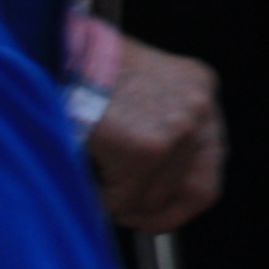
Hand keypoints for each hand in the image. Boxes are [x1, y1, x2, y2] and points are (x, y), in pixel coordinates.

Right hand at [87, 33, 225, 232]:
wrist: (58, 53)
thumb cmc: (85, 66)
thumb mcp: (141, 85)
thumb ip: (159, 124)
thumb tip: (156, 183)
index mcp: (200, 89)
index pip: (209, 163)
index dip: (180, 195)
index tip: (155, 208)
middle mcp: (199, 107)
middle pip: (196, 190)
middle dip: (156, 211)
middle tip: (126, 215)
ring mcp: (178, 129)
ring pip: (154, 200)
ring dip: (122, 204)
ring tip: (96, 186)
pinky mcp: (148, 150)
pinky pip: (123, 201)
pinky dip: (100, 201)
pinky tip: (84, 178)